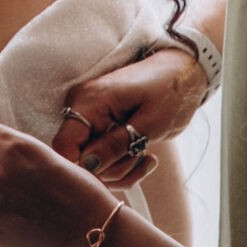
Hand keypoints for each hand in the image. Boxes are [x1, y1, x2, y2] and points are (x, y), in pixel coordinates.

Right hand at [53, 44, 205, 171]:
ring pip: (93, 165)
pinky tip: (145, 156)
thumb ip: (115, 145)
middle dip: (113, 169)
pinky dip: (124, 165)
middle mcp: (81, 109)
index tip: (115, 171)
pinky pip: (104, 160)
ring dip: (123, 168)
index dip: (84, 168)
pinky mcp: (98, 129)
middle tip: (142, 158)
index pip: (64, 147)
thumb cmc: (170, 91)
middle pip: (79, 160)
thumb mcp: (150, 122)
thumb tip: (87, 166)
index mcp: (88, 101)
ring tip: (147, 155)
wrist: (182, 75)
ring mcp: (89, 120)